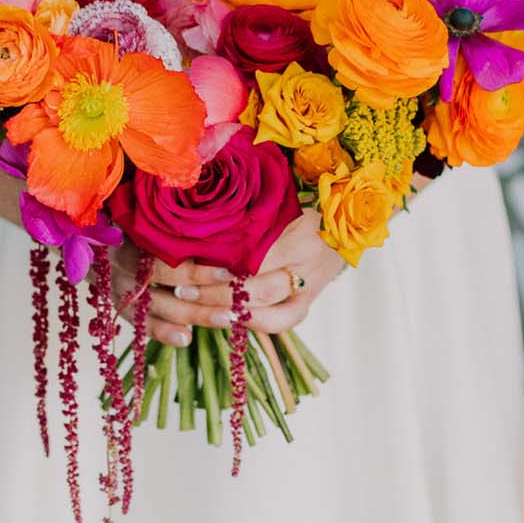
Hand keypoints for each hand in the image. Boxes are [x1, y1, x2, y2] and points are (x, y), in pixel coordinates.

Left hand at [109, 208, 344, 347]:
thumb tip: (199, 219)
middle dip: (214, 290)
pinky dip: (252, 323)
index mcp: (300, 229)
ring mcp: (309, 286)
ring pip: (266, 309)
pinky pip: (281, 321)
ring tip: (196, 306)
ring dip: (226, 310)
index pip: (253, 253)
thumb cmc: (301, 205)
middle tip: (181, 288)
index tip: (185, 259)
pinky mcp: (308, 303)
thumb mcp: (278, 199)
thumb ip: (248, 211)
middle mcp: (307, 261)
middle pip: (257, 286)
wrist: (342, 225)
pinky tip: (225, 318)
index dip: (217, 260)